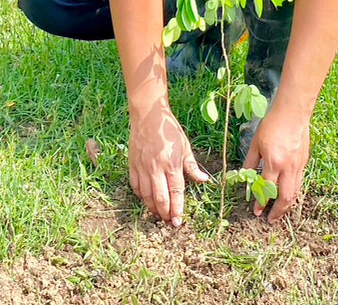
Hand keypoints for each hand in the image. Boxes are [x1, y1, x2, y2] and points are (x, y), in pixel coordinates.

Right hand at [128, 104, 208, 225]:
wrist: (149, 116)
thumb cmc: (170, 130)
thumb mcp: (185, 147)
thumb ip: (192, 166)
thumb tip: (205, 180)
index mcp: (172, 164)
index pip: (176, 193)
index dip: (177, 209)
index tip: (178, 222)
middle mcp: (156, 168)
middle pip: (160, 198)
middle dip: (165, 213)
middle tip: (168, 222)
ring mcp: (143, 167)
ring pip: (146, 195)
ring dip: (152, 208)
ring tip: (158, 215)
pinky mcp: (132, 165)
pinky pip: (135, 186)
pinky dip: (140, 196)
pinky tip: (146, 200)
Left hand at [242, 102, 309, 221]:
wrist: (292, 112)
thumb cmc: (272, 125)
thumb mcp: (256, 143)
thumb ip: (251, 162)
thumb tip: (245, 177)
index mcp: (273, 163)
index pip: (266, 190)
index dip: (260, 203)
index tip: (256, 211)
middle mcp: (288, 167)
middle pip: (285, 197)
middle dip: (278, 212)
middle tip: (271, 220)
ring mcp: (298, 165)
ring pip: (295, 192)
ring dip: (287, 205)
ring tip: (279, 212)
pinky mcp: (304, 162)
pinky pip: (299, 182)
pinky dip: (293, 192)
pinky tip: (287, 195)